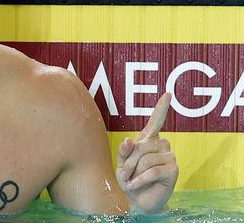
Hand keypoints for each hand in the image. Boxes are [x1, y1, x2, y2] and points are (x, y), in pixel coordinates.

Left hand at [116, 93, 178, 213]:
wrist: (138, 201)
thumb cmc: (130, 179)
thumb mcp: (122, 164)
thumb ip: (124, 151)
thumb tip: (129, 139)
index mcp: (149, 140)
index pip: (156, 121)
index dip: (161, 108)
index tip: (168, 94)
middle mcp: (162, 145)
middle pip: (141, 146)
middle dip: (128, 162)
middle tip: (125, 174)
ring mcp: (170, 156)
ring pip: (145, 159)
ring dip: (133, 172)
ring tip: (131, 181)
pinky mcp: (174, 170)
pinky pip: (152, 170)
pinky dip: (140, 179)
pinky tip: (134, 185)